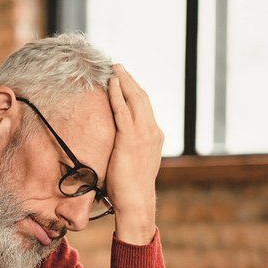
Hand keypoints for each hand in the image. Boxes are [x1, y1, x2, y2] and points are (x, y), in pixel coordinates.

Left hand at [106, 63, 163, 244]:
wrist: (136, 200)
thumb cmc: (131, 186)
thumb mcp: (135, 161)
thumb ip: (132, 147)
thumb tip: (120, 142)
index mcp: (155, 135)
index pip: (145, 106)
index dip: (135, 91)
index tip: (125, 79)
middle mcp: (153, 131)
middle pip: (142, 97)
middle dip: (130, 80)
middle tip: (118, 66)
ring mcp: (143, 134)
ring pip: (134, 99)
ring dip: (123, 81)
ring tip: (114, 68)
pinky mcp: (130, 139)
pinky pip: (123, 111)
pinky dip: (117, 95)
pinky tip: (111, 84)